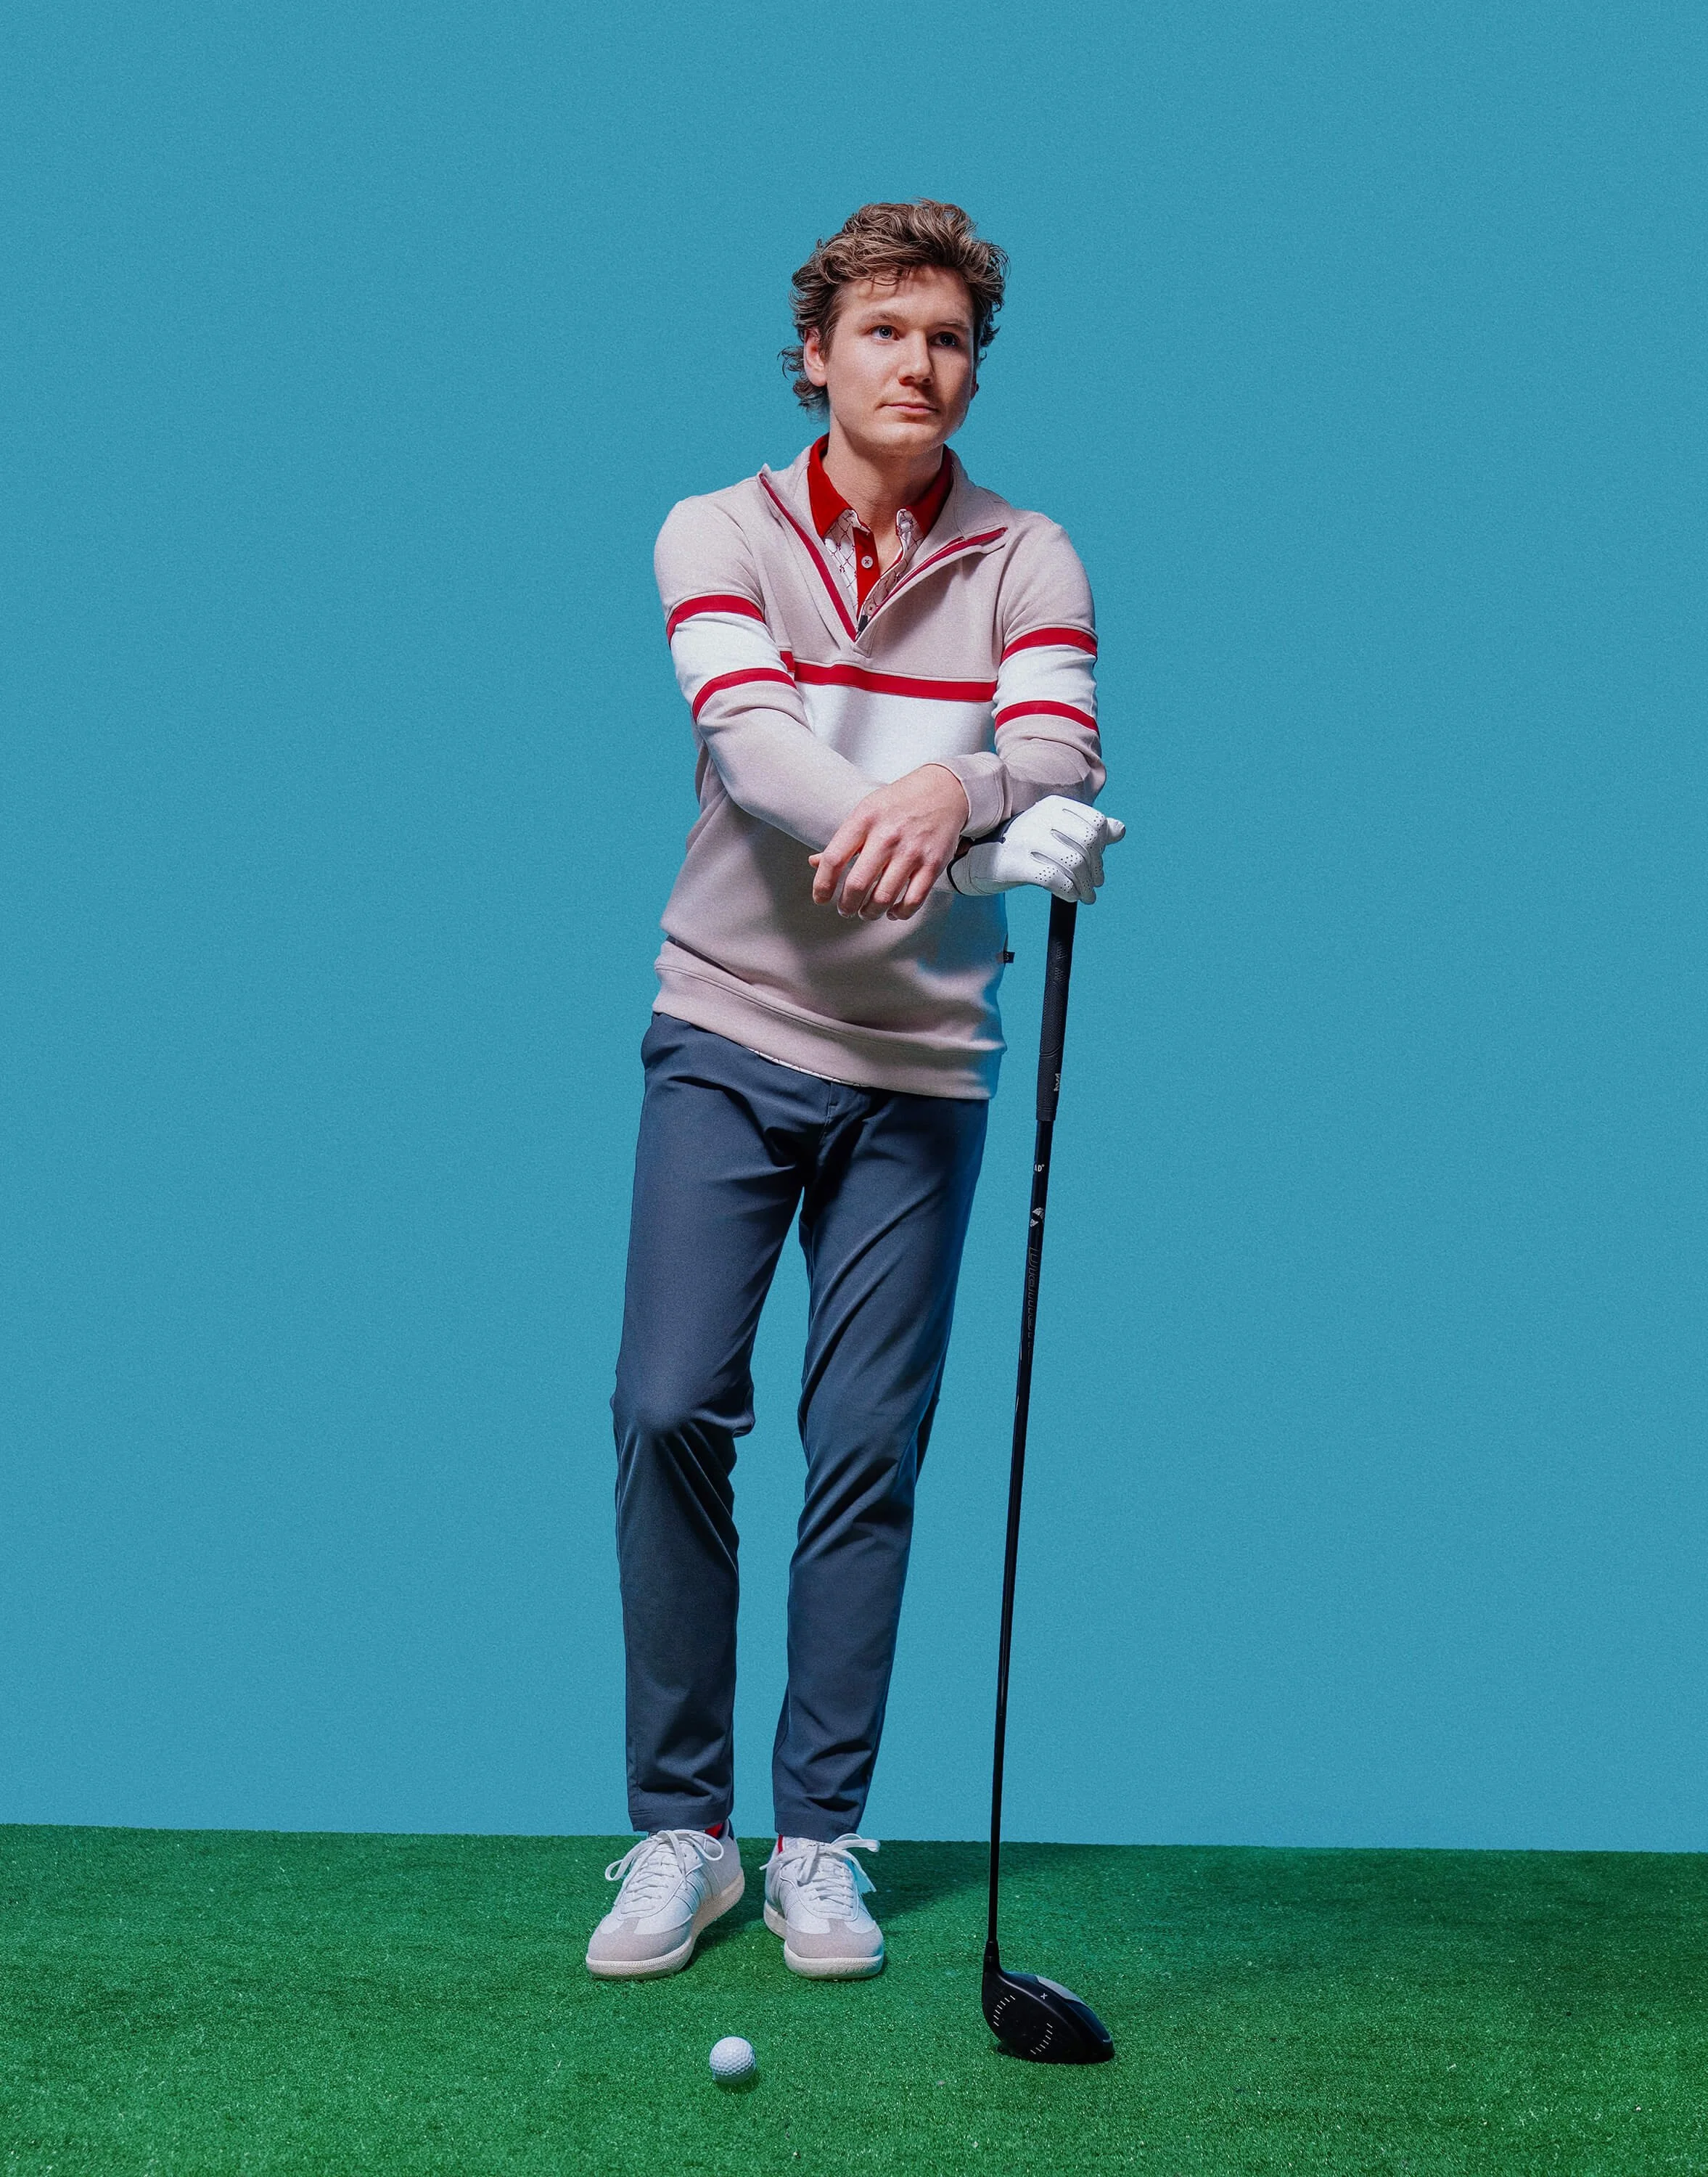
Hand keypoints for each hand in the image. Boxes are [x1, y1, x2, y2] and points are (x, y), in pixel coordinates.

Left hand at [810, 764, 971, 920]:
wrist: (944, 790)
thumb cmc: (899, 803)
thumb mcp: (866, 811)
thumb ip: (843, 840)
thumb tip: (815, 863)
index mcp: (865, 819)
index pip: (833, 859)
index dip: (822, 885)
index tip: (821, 898)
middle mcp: (887, 835)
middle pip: (857, 885)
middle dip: (846, 906)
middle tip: (845, 909)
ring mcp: (912, 851)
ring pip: (883, 898)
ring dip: (870, 913)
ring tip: (866, 912)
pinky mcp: (933, 864)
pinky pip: (912, 901)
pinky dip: (899, 914)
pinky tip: (892, 911)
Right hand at [948, 795, 1126, 903]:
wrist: (977, 861)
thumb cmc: (1022, 847)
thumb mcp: (1055, 833)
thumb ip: (1087, 830)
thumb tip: (1121, 830)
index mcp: (1054, 805)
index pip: (1095, 824)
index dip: (1102, 849)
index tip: (1098, 868)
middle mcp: (1041, 816)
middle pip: (1087, 844)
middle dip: (1096, 871)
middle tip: (1094, 887)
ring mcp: (1026, 838)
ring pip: (1074, 862)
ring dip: (1085, 886)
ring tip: (1086, 897)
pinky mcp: (1015, 862)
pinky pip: (1054, 878)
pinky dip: (1068, 891)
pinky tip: (1069, 896)